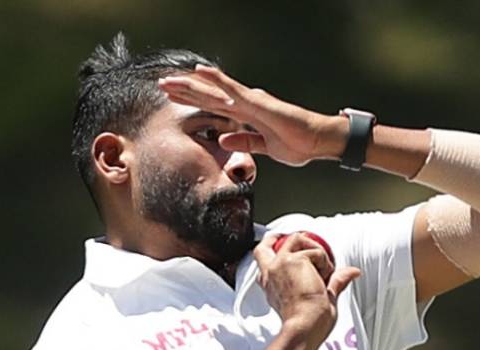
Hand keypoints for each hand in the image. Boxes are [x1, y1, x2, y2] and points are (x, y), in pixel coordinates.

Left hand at [157, 65, 346, 166]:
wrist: (316, 141)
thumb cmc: (297, 143)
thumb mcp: (264, 147)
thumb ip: (244, 142)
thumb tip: (222, 140)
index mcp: (247, 114)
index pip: (214, 106)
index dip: (193, 101)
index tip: (173, 98)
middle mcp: (246, 104)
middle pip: (209, 96)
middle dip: (185, 91)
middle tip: (163, 85)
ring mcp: (251, 101)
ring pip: (215, 90)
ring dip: (192, 84)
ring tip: (171, 80)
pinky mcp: (258, 103)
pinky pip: (233, 90)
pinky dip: (217, 80)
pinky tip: (202, 72)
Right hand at [253, 233, 359, 345]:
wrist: (304, 327)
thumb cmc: (307, 322)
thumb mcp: (320, 297)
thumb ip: (334, 282)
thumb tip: (350, 273)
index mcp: (272, 286)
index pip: (264, 263)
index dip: (273, 252)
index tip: (286, 249)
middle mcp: (271, 274)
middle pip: (267, 244)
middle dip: (282, 237)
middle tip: (299, 239)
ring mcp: (279, 265)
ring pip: (296, 240)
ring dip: (314, 250)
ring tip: (323, 271)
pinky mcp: (292, 260)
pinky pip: (315, 251)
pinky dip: (325, 261)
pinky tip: (324, 278)